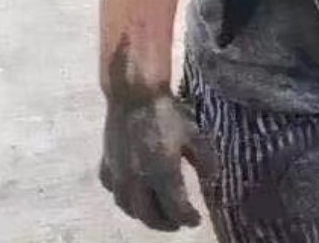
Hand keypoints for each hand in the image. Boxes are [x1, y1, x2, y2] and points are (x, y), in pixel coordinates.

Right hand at [100, 92, 213, 231]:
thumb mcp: (193, 135)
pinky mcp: (107, 164)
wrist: (135, 95)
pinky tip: (132, 193)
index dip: (188, 219)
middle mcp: (138, 181)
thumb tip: (211, 179)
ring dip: (144, 215)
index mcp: (162, 174)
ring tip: (156, 213)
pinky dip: (125, 198)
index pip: (176, 210)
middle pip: (150, 216)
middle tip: (177, 223)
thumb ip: (204, 161)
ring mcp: (119, 175)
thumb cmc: (167, 113)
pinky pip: (114, 191)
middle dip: (166, 224)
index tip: (196, 220)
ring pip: (129, 208)